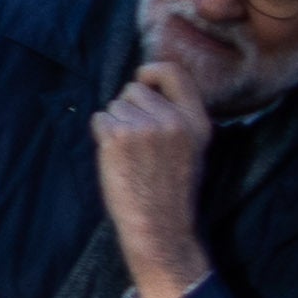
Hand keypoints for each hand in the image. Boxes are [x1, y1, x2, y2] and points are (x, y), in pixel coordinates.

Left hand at [91, 50, 216, 297]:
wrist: (160, 226)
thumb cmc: (170, 190)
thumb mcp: (191, 149)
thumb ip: (177, 117)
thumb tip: (148, 83)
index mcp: (198, 123)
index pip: (175, 72)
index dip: (152, 70)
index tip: (143, 78)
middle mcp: (173, 120)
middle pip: (133, 89)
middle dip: (129, 109)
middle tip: (139, 144)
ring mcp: (145, 127)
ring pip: (114, 106)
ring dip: (115, 125)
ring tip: (131, 156)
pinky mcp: (118, 135)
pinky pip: (99, 119)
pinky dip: (101, 135)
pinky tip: (117, 159)